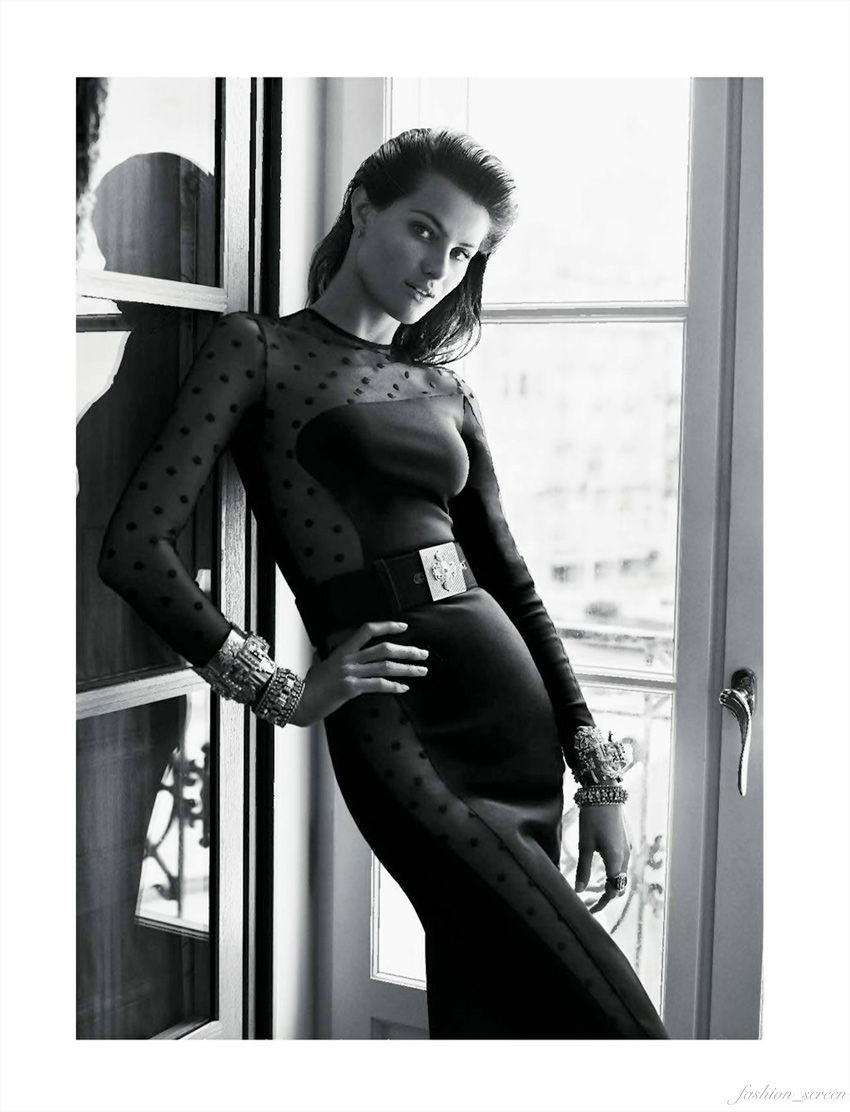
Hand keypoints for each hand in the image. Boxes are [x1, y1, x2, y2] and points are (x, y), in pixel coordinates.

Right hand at [289, 620, 428, 727]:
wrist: (298, 701)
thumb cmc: (309, 684)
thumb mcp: (322, 664)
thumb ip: (334, 657)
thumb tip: (336, 653)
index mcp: (342, 650)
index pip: (367, 630)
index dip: (387, 626)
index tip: (403, 627)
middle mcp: (348, 659)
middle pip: (385, 649)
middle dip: (407, 651)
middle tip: (423, 653)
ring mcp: (350, 673)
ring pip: (386, 667)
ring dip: (407, 669)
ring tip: (421, 671)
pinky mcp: (351, 688)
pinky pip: (378, 685)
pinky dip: (394, 686)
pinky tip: (404, 687)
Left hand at [574, 801, 630, 914]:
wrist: (605, 794)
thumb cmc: (592, 818)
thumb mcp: (584, 845)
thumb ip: (583, 869)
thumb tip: (579, 891)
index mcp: (616, 861)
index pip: (612, 890)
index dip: (602, 903)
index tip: (589, 910)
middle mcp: (626, 857)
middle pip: (619, 885)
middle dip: (606, 896)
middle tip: (590, 902)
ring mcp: (627, 849)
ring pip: (621, 875)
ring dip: (609, 885)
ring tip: (593, 890)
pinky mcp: (625, 842)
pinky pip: (621, 865)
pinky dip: (612, 873)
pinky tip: (601, 872)